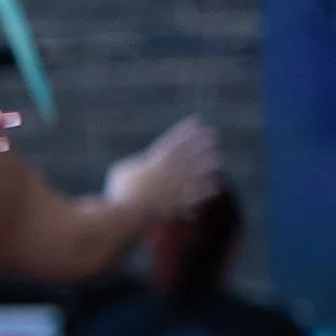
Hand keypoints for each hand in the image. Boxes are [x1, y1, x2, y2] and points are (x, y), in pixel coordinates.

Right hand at [105, 116, 219, 219]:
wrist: (125, 214)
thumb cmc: (118, 191)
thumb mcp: (121, 171)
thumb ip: (135, 165)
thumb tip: (140, 165)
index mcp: (152, 162)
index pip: (173, 143)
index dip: (186, 131)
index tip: (197, 122)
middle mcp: (167, 173)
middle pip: (187, 155)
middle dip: (201, 144)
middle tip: (214, 135)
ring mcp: (173, 188)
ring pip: (194, 173)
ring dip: (206, 165)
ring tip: (218, 159)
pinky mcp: (176, 204)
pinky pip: (195, 195)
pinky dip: (205, 191)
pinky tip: (216, 186)